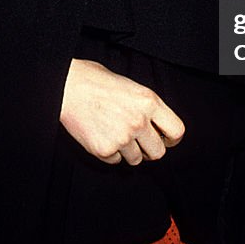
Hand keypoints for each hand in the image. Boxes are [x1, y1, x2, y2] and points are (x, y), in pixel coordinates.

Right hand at [60, 59, 184, 165]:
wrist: (67, 86)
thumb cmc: (97, 82)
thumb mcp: (131, 86)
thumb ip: (147, 106)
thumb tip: (156, 126)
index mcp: (149, 101)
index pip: (176, 131)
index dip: (171, 139)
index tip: (165, 140)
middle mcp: (139, 121)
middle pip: (158, 153)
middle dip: (149, 150)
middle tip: (139, 142)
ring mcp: (122, 137)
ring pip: (136, 160)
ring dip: (128, 151)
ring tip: (115, 133)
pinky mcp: (104, 149)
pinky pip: (115, 161)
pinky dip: (110, 153)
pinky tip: (102, 135)